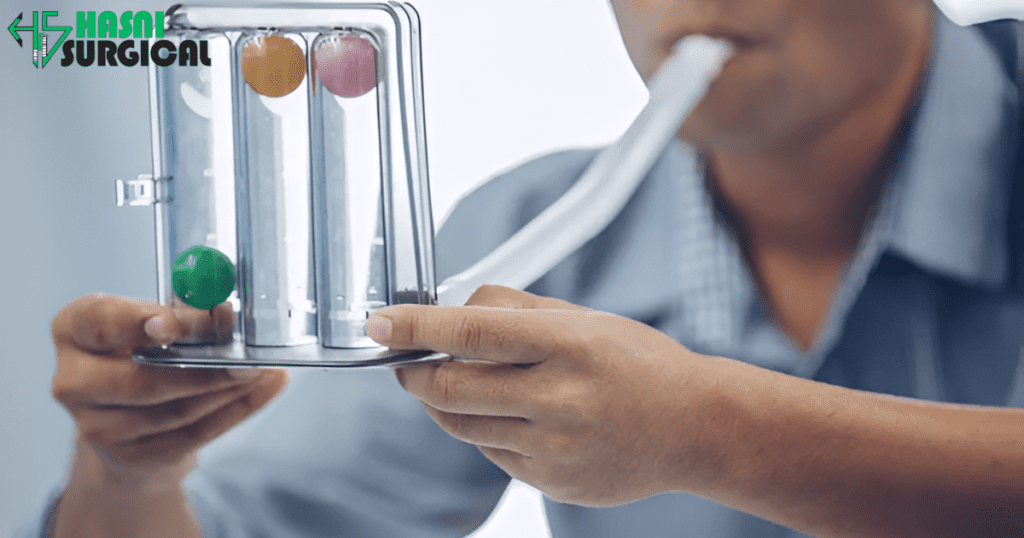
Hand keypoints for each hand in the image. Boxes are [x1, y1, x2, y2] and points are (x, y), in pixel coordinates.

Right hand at [51, 294, 287, 492]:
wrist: (131, 423)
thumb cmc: (145, 355)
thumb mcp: (156, 323)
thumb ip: (185, 313)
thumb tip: (223, 312)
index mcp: (74, 332)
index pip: (99, 322)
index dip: (136, 323)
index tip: (172, 323)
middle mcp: (74, 381)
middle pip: (140, 380)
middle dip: (201, 370)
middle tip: (245, 358)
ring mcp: (98, 427)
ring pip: (174, 411)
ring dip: (227, 390)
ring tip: (262, 370)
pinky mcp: (132, 457)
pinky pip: (194, 435)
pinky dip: (236, 410)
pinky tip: (265, 388)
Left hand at [368, 286, 713, 506]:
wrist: (694, 428)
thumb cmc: (638, 362)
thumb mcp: (583, 318)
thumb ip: (515, 310)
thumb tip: (452, 310)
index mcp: (569, 345)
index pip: (473, 333)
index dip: (417, 328)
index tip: (379, 324)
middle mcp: (560, 399)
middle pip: (452, 388)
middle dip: (415, 373)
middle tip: (406, 361)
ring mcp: (555, 449)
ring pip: (462, 426)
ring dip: (442, 402)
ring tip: (452, 384)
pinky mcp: (553, 482)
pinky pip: (491, 453)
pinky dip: (483, 430)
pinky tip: (510, 415)